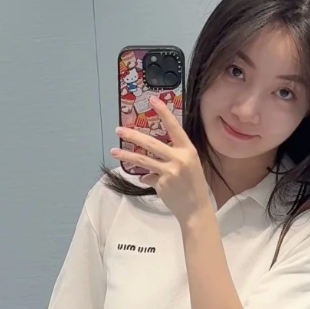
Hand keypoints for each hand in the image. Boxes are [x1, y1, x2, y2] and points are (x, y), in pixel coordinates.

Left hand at [110, 97, 210, 226]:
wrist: (195, 208)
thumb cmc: (193, 185)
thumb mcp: (189, 164)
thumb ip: (173, 156)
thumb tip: (153, 156)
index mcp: (188, 149)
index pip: (174, 127)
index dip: (163, 112)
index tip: (153, 100)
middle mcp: (178, 158)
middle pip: (151, 143)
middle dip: (133, 135)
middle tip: (119, 129)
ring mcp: (169, 171)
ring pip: (143, 160)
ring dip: (126, 154)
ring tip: (114, 150)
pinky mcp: (161, 183)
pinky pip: (148, 177)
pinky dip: (146, 177)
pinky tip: (147, 180)